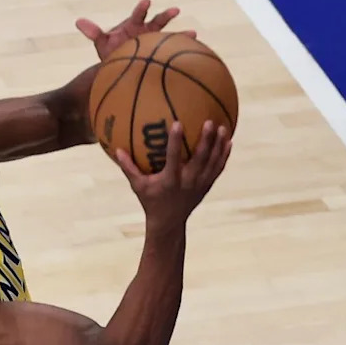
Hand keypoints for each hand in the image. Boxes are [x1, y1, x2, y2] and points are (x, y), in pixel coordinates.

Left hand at [75, 0, 196, 60]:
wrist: (120, 65)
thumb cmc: (112, 53)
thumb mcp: (102, 43)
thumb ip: (94, 32)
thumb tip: (79, 21)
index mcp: (133, 25)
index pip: (138, 15)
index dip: (142, 8)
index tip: (147, 1)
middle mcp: (147, 31)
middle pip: (157, 21)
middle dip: (165, 16)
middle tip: (175, 10)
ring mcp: (156, 42)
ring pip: (169, 36)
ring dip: (180, 34)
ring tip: (192, 33)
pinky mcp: (161, 54)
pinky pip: (173, 52)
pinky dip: (183, 50)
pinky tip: (194, 51)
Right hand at [116, 120, 231, 229]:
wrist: (169, 222)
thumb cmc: (150, 201)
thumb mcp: (138, 186)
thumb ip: (128, 168)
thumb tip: (117, 149)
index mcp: (170, 180)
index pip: (174, 158)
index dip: (176, 141)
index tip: (178, 123)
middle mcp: (188, 181)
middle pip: (200, 159)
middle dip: (206, 140)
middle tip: (209, 122)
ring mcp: (200, 184)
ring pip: (213, 163)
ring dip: (218, 145)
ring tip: (223, 127)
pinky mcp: (207, 186)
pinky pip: (218, 168)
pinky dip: (223, 155)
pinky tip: (228, 141)